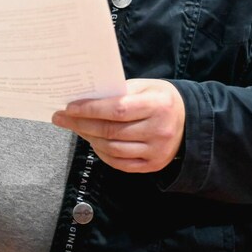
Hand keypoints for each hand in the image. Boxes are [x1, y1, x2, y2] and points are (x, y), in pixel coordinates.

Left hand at [52, 79, 184, 173]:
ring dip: (89, 138)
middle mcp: (158, 130)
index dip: (90, 109)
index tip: (69, 107)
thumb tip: (86, 98)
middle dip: (82, 124)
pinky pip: (120, 163)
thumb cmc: (161, 98)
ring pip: (113, 149)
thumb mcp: (145, 86)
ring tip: (77, 128)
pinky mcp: (153, 165)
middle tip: (61, 118)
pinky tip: (93, 142)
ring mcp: (156, 151)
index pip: (117, 109)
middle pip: (111, 131)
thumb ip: (119, 92)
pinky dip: (103, 153)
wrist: (190, 121)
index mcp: (157, 105)